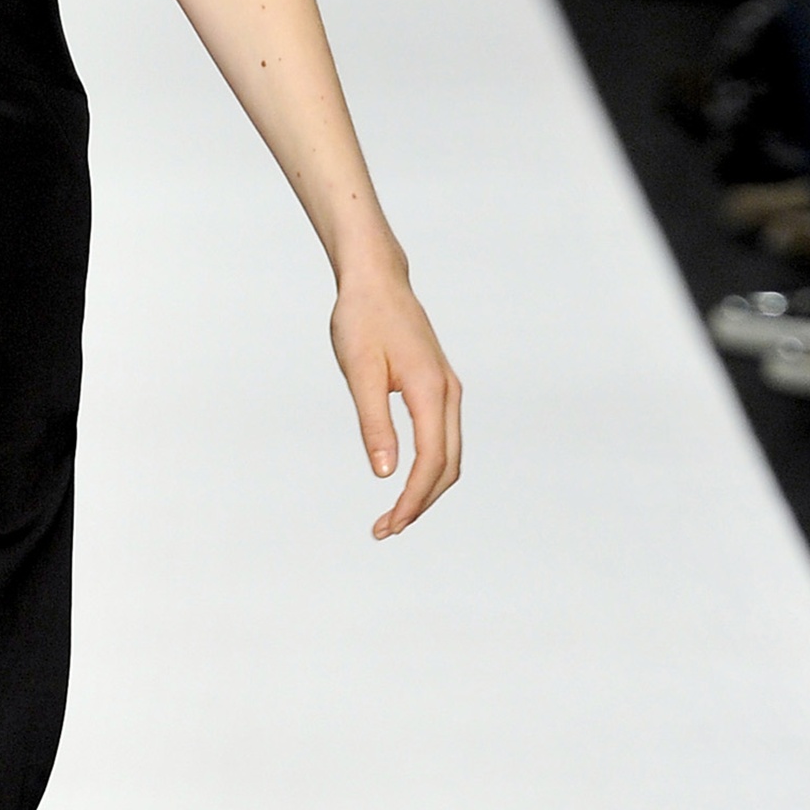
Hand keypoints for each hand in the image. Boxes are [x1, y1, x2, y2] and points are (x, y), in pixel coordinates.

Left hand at [331, 263, 462, 540]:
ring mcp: (446, 389)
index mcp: (430, 390)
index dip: (413, 499)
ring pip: (449, 454)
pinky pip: (443, 438)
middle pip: (448, 465)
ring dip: (427, 488)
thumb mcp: (360, 372)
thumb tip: (384, 472)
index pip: (431, 460)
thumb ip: (373, 423)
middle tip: (385, 529)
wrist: (376, 280)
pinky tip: (405, 479)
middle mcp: (447, 393)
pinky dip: (429, 466)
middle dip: (421, 503)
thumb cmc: (362, 319)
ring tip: (394, 514)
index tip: (389, 524)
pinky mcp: (438, 387)